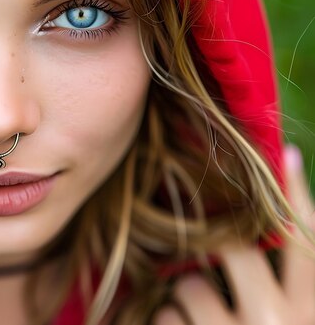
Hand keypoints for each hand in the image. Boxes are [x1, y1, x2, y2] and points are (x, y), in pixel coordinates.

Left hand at [153, 145, 314, 324]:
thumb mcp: (279, 321)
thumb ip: (279, 283)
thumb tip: (275, 208)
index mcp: (310, 314)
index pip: (308, 243)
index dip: (298, 198)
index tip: (287, 155)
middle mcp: (280, 323)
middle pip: (235, 251)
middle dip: (215, 262)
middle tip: (213, 285)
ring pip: (190, 283)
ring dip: (186, 299)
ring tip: (199, 324)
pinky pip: (163, 313)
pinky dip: (166, 324)